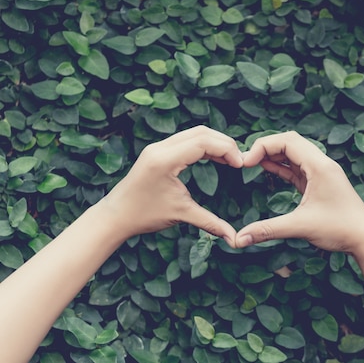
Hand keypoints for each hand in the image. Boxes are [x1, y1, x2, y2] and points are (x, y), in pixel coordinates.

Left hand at [100, 126, 242, 245]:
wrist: (115, 216)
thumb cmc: (144, 215)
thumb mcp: (181, 215)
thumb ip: (210, 223)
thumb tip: (234, 238)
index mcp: (165, 159)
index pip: (203, 142)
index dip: (226, 149)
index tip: (241, 164)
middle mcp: (160, 148)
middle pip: (201, 132)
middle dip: (224, 143)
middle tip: (240, 160)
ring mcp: (158, 147)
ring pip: (194, 133)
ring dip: (215, 142)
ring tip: (231, 158)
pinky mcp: (157, 151)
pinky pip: (186, 140)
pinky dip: (204, 145)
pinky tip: (216, 158)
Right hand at [234, 131, 363, 253]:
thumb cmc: (340, 229)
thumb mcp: (300, 227)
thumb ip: (268, 230)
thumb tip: (239, 240)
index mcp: (319, 166)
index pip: (287, 141)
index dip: (263, 146)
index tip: (245, 162)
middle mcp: (322, 164)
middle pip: (290, 142)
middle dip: (266, 147)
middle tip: (245, 161)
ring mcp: (322, 173)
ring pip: (294, 154)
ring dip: (274, 155)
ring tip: (251, 163)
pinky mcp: (321, 183)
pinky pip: (298, 167)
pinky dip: (282, 166)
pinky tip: (267, 169)